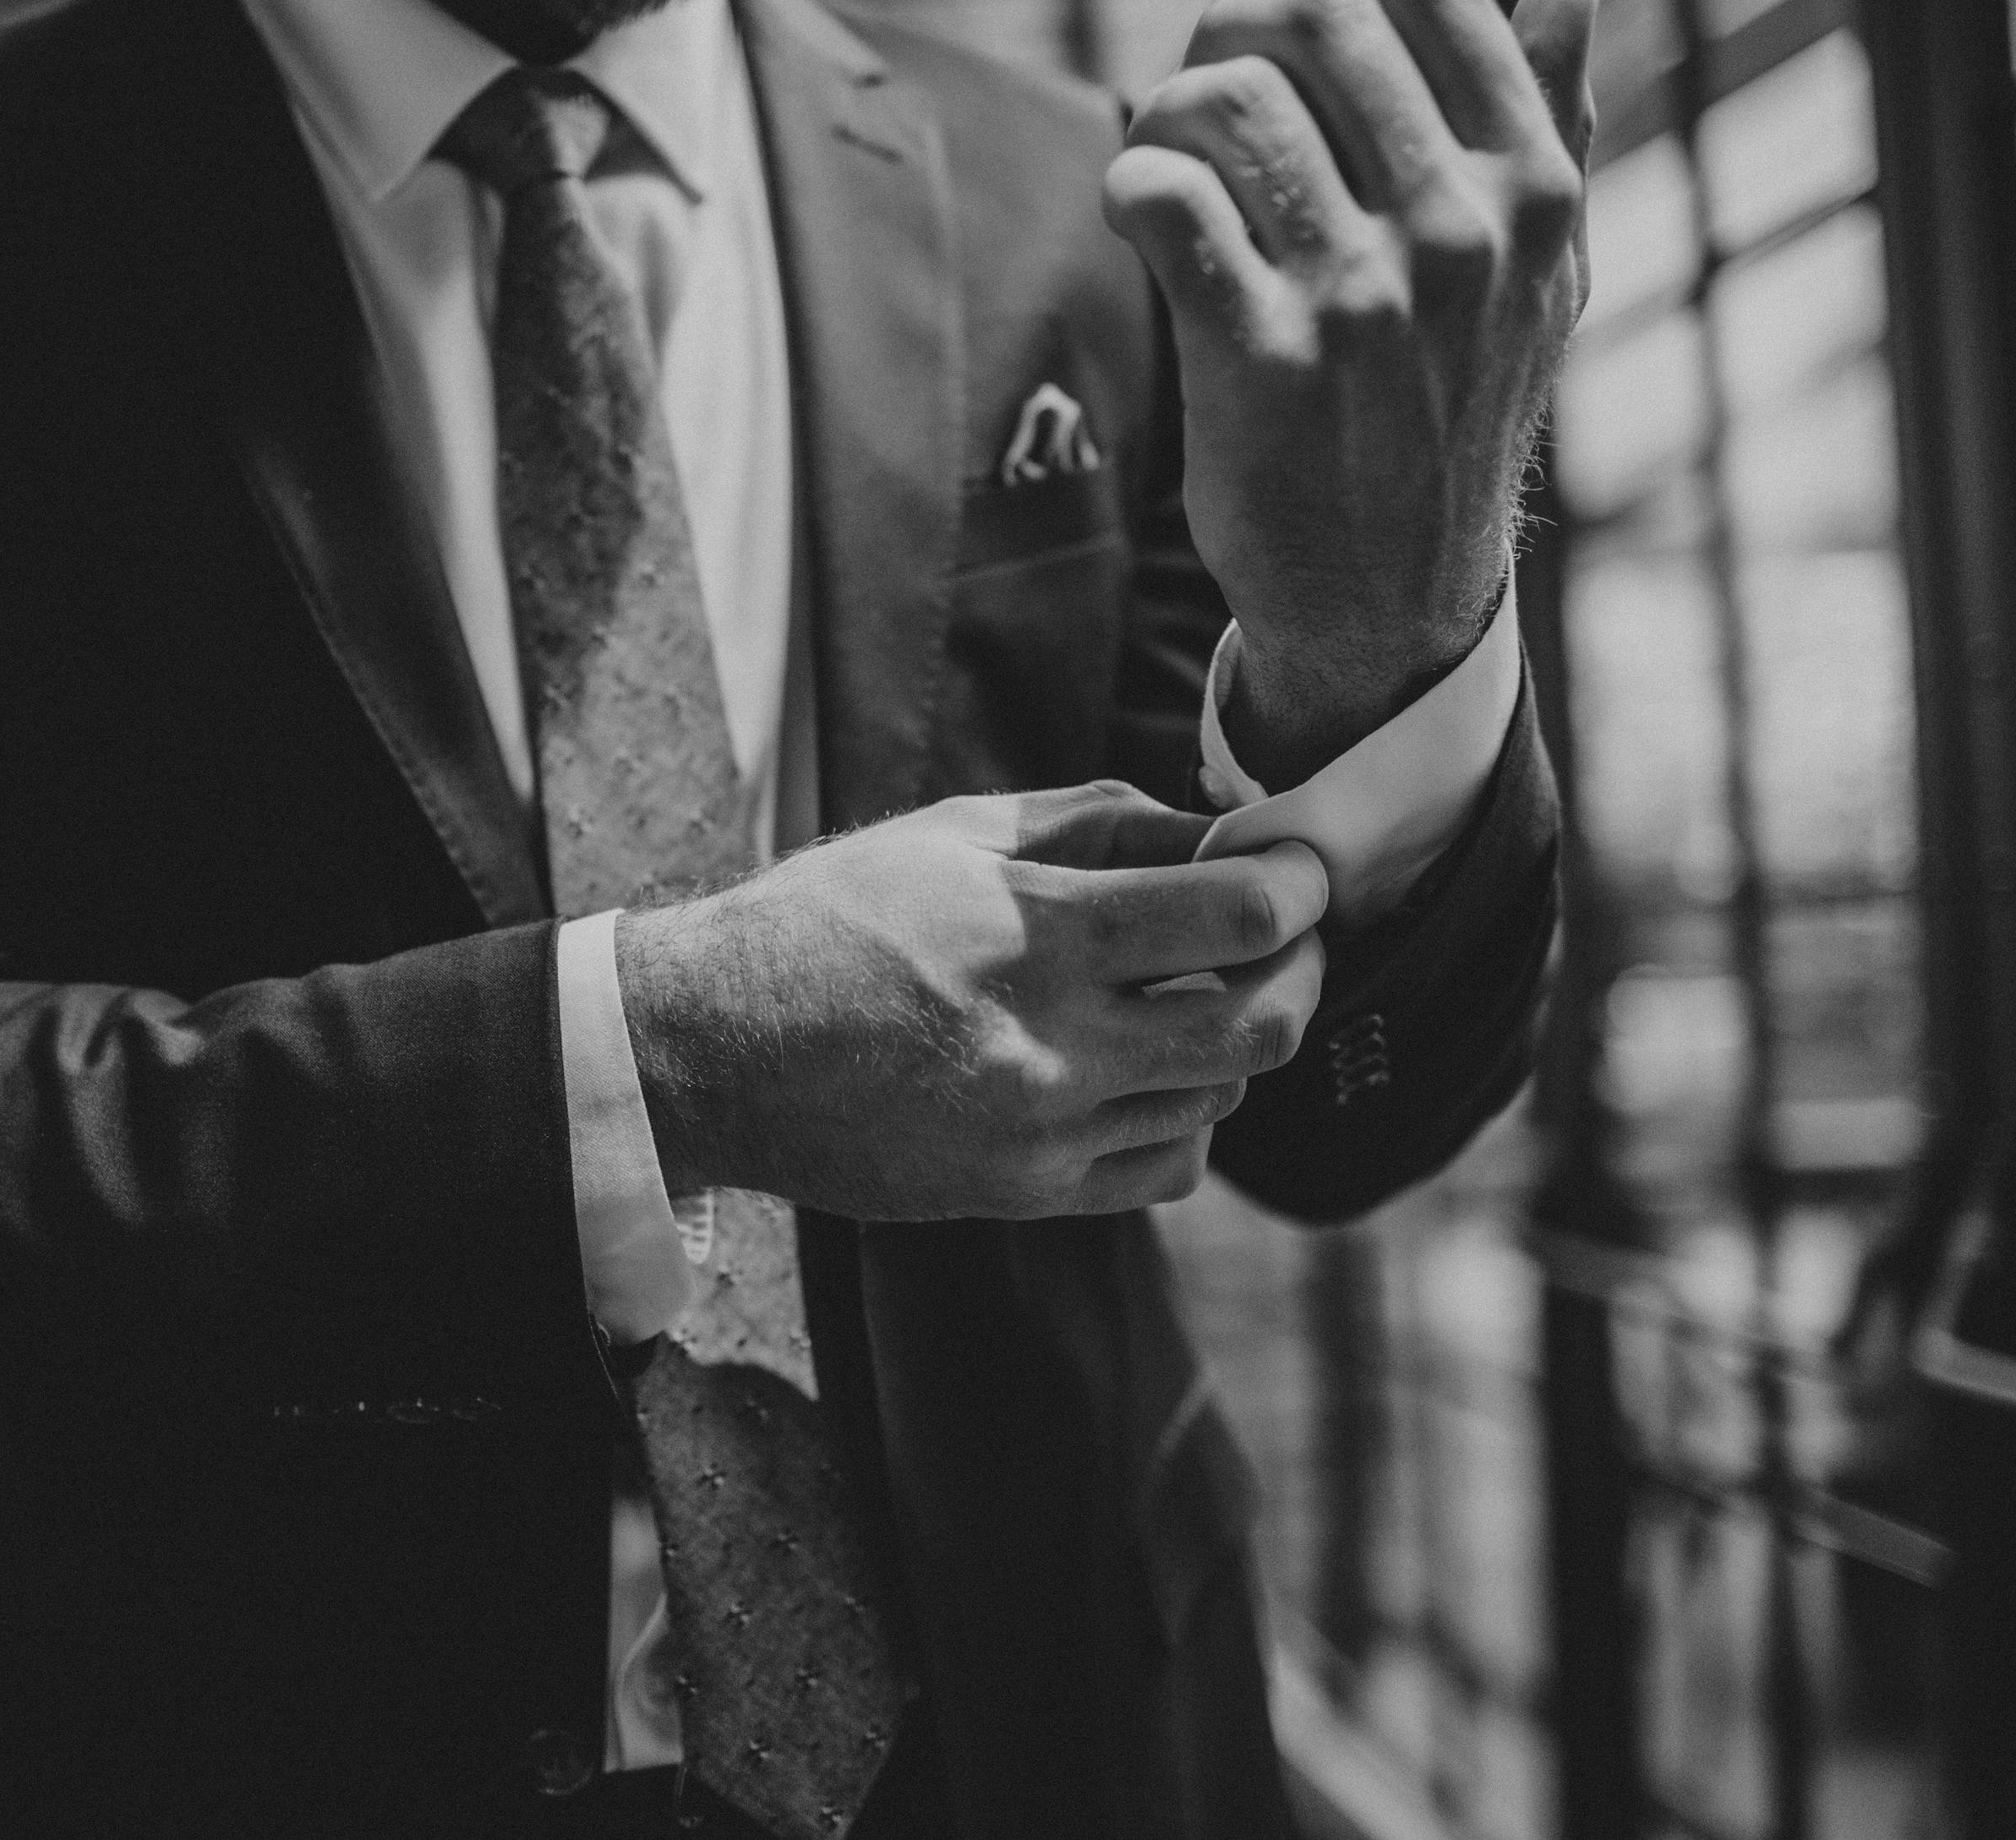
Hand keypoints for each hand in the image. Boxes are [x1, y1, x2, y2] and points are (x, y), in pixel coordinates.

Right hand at [614, 781, 1328, 1221]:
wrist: (716, 1049)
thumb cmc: (830, 918)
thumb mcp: (954, 834)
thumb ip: (1097, 824)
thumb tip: (1218, 829)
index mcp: (1038, 936)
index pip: (1240, 916)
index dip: (1299, 882)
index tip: (1297, 866)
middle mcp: (1053, 1045)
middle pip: (1262, 1024)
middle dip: (1300, 967)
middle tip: (1285, 934)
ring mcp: (1042, 1132)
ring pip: (1220, 1098)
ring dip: (1233, 1038)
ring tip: (1193, 992)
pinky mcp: (1024, 1190)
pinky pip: (1165, 1169)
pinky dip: (1185, 1117)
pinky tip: (1149, 1073)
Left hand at [1102, 0, 1597, 788]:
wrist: (1390, 599)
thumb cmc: (1447, 416)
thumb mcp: (1538, 278)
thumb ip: (1555, 127)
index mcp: (1530, 186)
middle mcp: (1458, 230)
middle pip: (1314, 19)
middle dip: (1226, 24)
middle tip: (1198, 79)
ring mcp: (1361, 297)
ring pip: (1226, 102)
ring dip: (1167, 109)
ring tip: (1165, 160)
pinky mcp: (1260, 361)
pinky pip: (1165, 200)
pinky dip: (1131, 183)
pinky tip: (1139, 215)